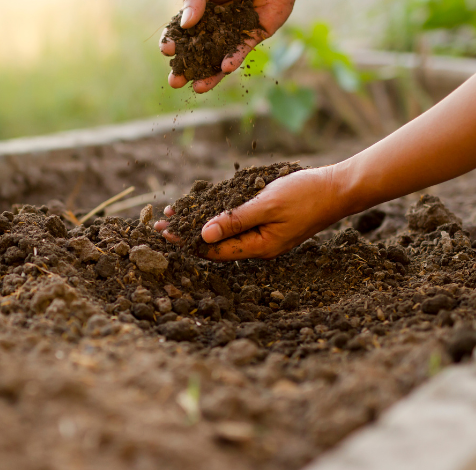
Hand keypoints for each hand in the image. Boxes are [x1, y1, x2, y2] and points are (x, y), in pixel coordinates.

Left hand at [155, 165, 348, 260]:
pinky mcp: (269, 225)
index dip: (187, 241)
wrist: (337, 189)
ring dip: (202, 225)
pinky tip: (207, 210)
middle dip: (188, 235)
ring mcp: (265, 237)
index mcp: (258, 247)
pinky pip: (239, 225)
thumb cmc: (305, 195)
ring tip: (177, 216)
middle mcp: (259, 246)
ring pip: (226, 235)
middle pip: (216, 245)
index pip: (214, 250)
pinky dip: (220, 218)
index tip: (164, 233)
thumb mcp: (267, 205)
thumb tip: (203, 234)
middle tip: (161, 226)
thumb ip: (235, 220)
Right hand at [160, 0, 294, 92]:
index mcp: (202, 11)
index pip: (184, 30)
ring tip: (198, 88)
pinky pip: (243, 49)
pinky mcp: (255, 33)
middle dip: (187, 68)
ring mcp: (235, 30)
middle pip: (199, 51)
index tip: (166, 50)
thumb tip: (185, 25)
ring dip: (209, 74)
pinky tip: (225, 68)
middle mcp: (217, 24)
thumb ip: (195, 2)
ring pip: (220, 57)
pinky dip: (234, 58)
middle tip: (174, 82)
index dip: (174, 41)